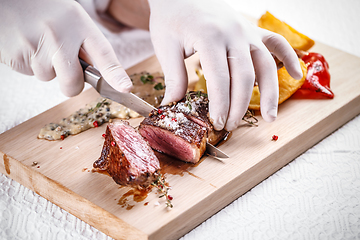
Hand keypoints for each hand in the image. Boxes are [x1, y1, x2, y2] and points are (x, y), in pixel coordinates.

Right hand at [0, 0, 131, 96]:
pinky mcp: (16, 54)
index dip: (115, 75)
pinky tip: (25, 43)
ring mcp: (36, 45)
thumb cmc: (43, 8)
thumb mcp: (71, 18)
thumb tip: (95, 73)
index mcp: (79, 23)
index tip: (125, 88)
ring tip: (38, 41)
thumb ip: (85, 44)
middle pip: (73, 82)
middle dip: (71, 85)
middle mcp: (60, 35)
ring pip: (48, 77)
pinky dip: (28, 63)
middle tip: (65, 69)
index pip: (104, 54)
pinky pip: (28, 72)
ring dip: (45, 67)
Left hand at [148, 0, 302, 130]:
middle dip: (239, 105)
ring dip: (270, 93)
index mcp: (210, 37)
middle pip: (244, 76)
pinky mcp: (252, 30)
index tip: (217, 123)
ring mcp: (247, 31)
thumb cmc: (172, 19)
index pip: (220, 79)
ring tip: (270, 117)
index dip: (220, 105)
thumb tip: (172, 105)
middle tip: (231, 125)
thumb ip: (174, 77)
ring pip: (265, 64)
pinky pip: (277, 43)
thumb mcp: (166, 47)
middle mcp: (234, 33)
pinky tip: (295, 74)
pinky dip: (289, 58)